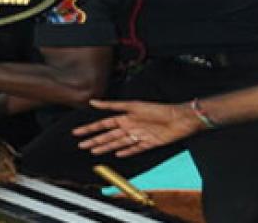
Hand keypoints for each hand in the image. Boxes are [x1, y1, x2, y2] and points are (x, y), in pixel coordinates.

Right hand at [72, 99, 203, 156]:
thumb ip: (112, 105)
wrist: (180, 119)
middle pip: (108, 136)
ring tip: (94, 151)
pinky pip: (135, 149)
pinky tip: (118, 154)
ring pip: (118, 143)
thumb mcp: (132, 105)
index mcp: (125, 117)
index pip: (102, 124)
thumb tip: (93, 101)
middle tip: (81, 145)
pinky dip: (126, 152)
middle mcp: (130, 127)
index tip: (77, 132)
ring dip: (106, 147)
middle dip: (94, 140)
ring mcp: (138, 135)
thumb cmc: (157, 109)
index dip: (90, 129)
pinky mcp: (149, 143)